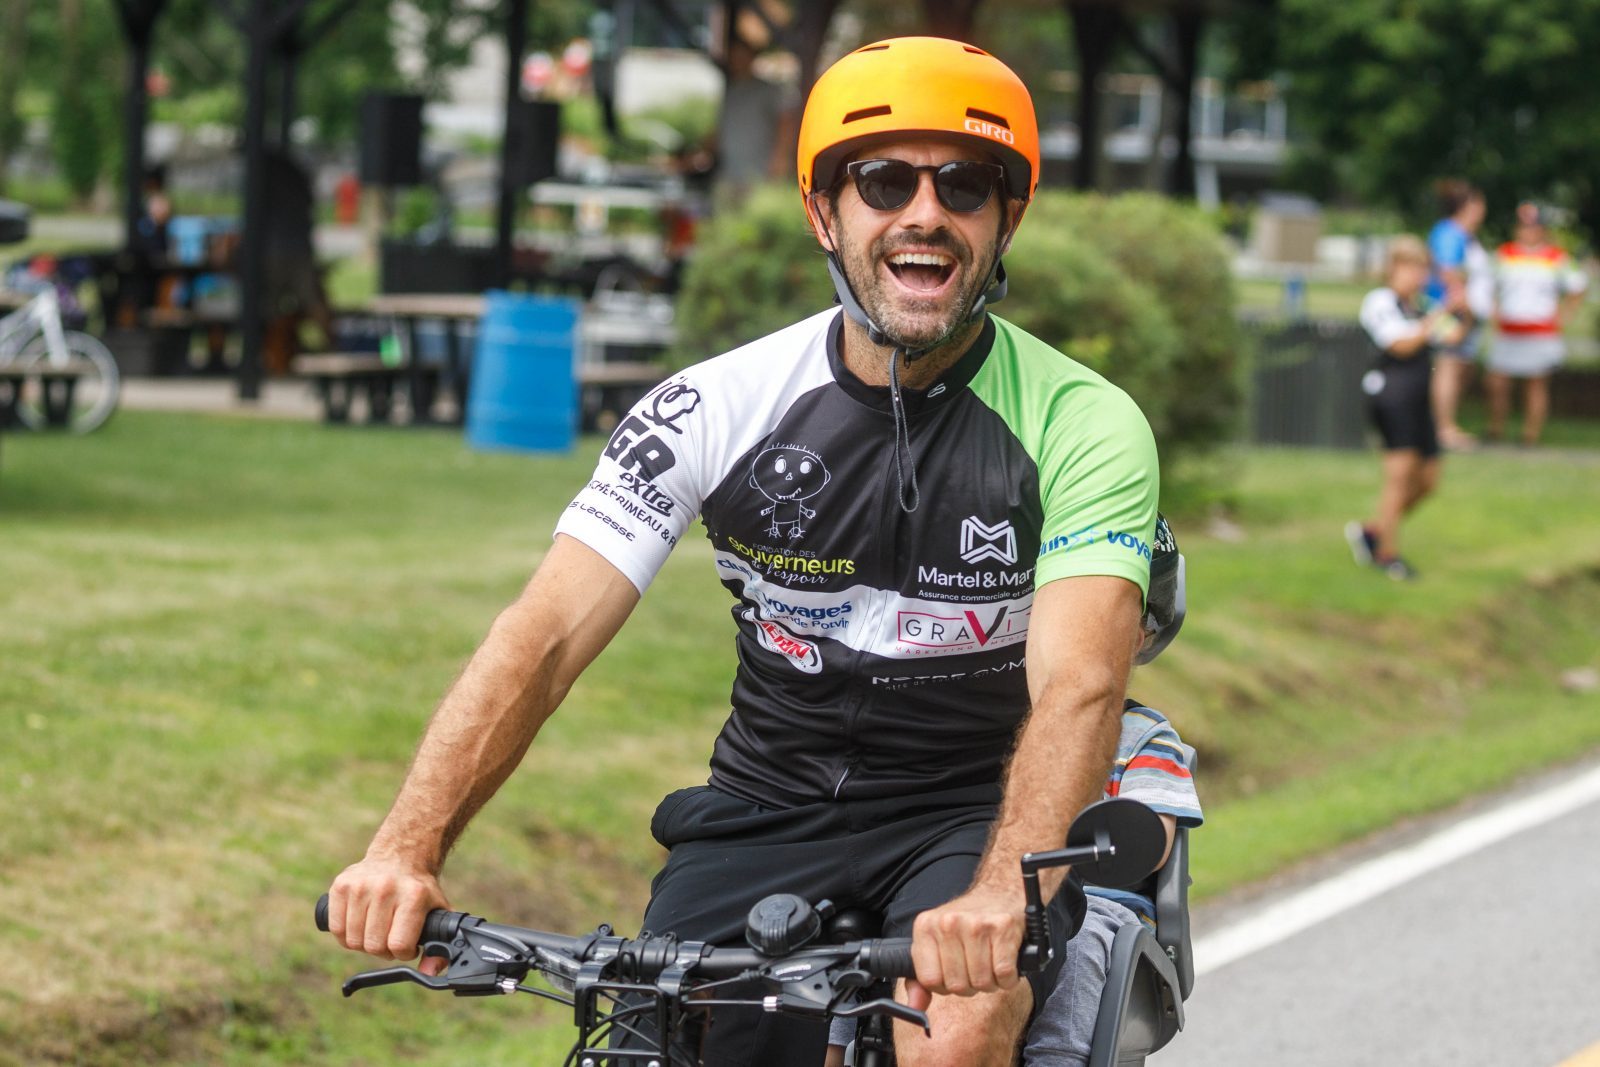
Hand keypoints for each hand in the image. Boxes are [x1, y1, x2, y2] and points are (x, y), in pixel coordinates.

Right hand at [325, 857, 450, 975]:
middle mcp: (386, 888)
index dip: (404, 953)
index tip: (408, 945)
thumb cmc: (419, 891)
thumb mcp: (438, 913)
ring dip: (364, 943)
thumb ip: (440, 946)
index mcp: (413, 896)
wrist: (400, 855)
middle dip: (383, 950)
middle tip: (390, 937)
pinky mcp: (341, 885)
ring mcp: (360, 886)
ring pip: (353, 941)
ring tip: (377, 929)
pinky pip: (336, 929)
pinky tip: (360, 924)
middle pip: (373, 946)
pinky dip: (346, 935)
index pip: (398, 945)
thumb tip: (429, 973)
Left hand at [908, 885, 1025, 997]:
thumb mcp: (935, 944)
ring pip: (981, 982)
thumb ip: (920, 980)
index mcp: (925, 926)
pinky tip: (1005, 962)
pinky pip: (1004, 975)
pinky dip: (1008, 978)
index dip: (944, 986)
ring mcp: (976, 924)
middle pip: (957, 985)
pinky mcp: (1002, 928)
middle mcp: (948, 923)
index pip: (929, 980)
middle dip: (969, 985)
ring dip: (990, 982)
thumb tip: (915, 1007)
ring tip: (990, 964)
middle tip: (975, 968)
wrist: (998, 893)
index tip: (953, 974)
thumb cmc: (966, 924)